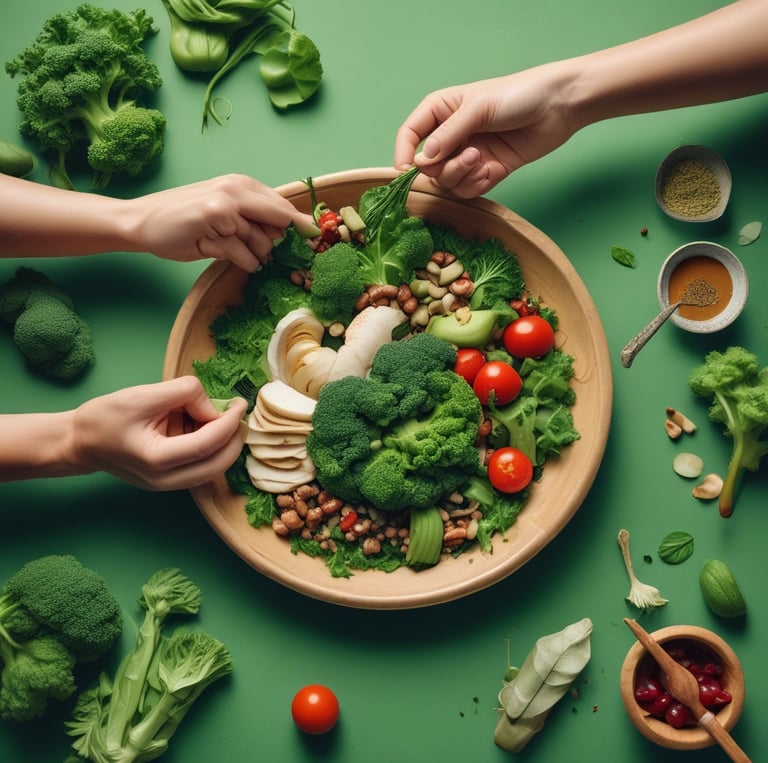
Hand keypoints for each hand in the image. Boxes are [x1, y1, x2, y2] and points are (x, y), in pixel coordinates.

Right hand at [72, 376, 247, 490]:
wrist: (80, 442)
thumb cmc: (105, 417)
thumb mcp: (143, 395)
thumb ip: (182, 393)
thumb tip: (213, 405)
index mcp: (157, 459)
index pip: (207, 444)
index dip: (229, 423)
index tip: (240, 403)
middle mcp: (166, 480)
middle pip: (218, 464)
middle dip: (234, 438)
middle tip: (238, 412)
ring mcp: (168, 485)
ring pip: (213, 468)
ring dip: (224, 444)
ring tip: (216, 416)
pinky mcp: (171, 480)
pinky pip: (201, 467)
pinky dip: (211, 448)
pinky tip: (202, 426)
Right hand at [128, 174, 315, 271]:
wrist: (142, 222)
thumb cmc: (183, 220)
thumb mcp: (222, 213)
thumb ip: (253, 219)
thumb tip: (288, 235)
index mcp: (241, 184)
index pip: (282, 206)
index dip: (300, 225)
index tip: (316, 239)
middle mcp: (236, 189)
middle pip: (278, 222)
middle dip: (276, 243)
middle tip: (262, 252)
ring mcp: (226, 202)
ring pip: (262, 242)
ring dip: (253, 254)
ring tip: (230, 248)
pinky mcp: (214, 219)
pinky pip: (243, 253)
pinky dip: (240, 261)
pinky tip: (222, 253)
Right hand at [394, 65, 577, 197]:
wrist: (558, 106)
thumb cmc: (519, 94)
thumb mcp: (478, 108)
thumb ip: (448, 134)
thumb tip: (422, 159)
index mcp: (441, 111)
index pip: (409, 134)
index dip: (403, 153)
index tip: (406, 170)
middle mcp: (451, 135)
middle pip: (427, 166)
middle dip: (444, 167)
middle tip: (469, 156)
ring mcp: (468, 155)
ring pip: (447, 181)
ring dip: (462, 176)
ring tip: (482, 160)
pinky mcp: (487, 171)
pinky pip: (468, 190)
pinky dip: (478, 184)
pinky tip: (493, 170)